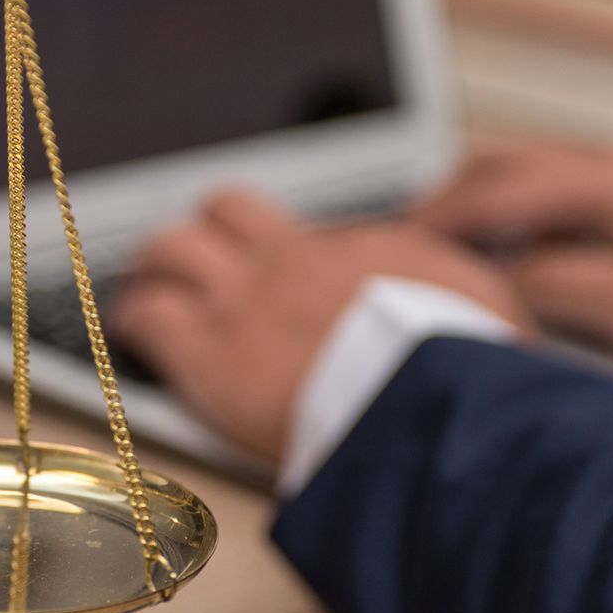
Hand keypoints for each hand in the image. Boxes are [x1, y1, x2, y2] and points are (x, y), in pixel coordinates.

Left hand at [111, 189, 530, 462]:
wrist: (427, 403)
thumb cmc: (464, 366)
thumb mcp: (481, 304)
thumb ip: (447, 289)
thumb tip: (459, 293)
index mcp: (356, 250)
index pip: (302, 228)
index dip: (280, 245)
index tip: (276, 264)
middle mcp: (290, 260)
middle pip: (225, 209)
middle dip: (208, 233)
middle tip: (196, 258)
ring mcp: (241, 300)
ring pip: (171, 248)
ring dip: (158, 267)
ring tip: (148, 289)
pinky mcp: (206, 351)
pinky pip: (146, 314)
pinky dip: (134, 319)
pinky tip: (131, 333)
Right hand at [415, 139, 612, 379]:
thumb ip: (559, 290)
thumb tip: (497, 280)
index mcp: (602, 186)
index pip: (485, 193)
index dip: (426, 223)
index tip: (381, 252)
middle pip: (500, 167)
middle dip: (440, 202)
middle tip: (396, 245)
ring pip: (531, 175)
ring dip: (480, 206)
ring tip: (444, 250)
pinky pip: (564, 192)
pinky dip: (521, 213)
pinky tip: (522, 252)